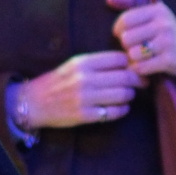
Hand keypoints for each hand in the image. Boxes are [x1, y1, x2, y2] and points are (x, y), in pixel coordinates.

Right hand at [15, 51, 142, 127]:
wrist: (33, 103)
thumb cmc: (57, 82)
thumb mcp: (74, 65)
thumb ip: (97, 63)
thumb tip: (127, 63)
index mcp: (82, 62)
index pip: (118, 59)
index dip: (130, 63)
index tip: (135, 67)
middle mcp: (85, 78)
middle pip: (124, 77)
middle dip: (137, 80)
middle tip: (141, 83)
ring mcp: (85, 98)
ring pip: (122, 95)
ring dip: (130, 95)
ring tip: (128, 95)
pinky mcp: (84, 115)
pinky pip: (113, 112)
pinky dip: (122, 110)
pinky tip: (121, 108)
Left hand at [107, 0, 175, 85]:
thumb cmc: (166, 32)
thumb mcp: (153, 13)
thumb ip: (130, 3)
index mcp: (158, 9)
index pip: (126, 19)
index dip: (118, 30)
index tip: (122, 34)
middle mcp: (164, 24)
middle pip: (127, 38)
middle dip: (126, 45)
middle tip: (134, 47)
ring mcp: (168, 42)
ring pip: (133, 53)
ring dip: (133, 58)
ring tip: (140, 56)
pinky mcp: (170, 60)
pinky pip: (141, 67)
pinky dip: (139, 69)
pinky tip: (145, 66)